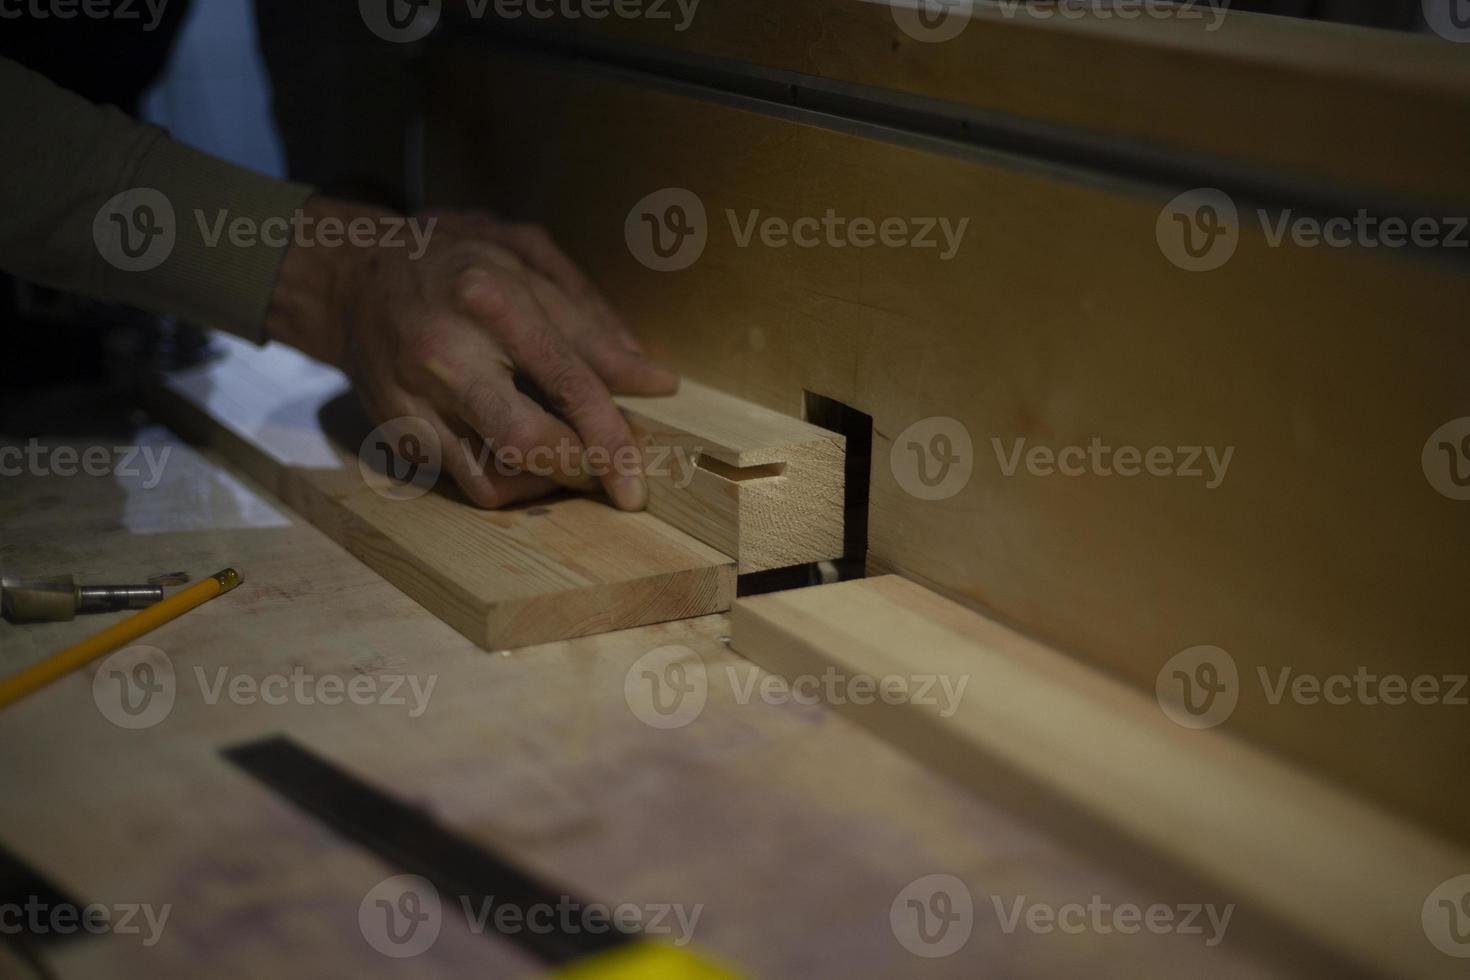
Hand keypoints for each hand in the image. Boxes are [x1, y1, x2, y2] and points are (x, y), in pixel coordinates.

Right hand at [265, 197, 676, 508]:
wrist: (352, 273)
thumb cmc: (455, 259)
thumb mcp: (529, 261)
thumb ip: (593, 322)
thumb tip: (654, 382)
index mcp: (489, 297)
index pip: (568, 383)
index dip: (611, 439)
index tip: (637, 483)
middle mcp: (446, 352)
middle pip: (527, 444)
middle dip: (580, 471)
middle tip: (607, 474)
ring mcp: (412, 397)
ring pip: (492, 481)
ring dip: (543, 486)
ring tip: (565, 459)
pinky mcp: (395, 430)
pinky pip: (462, 482)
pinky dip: (504, 480)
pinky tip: (520, 454)